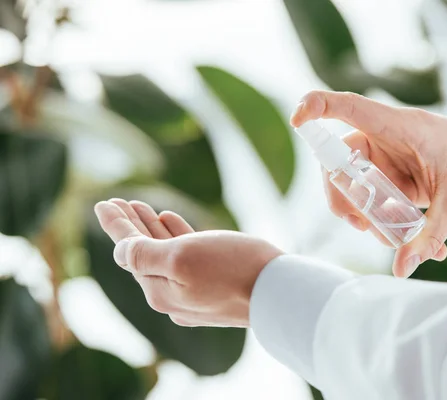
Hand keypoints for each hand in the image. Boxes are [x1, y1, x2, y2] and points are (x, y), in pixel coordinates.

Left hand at [94, 199, 282, 326]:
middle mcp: (173, 295)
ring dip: (151, 229)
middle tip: (118, 201)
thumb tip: (119, 253)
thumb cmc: (233, 269)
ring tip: (141, 206)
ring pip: (165, 254)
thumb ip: (145, 255)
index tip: (103, 202)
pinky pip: (187, 258)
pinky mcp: (215, 286)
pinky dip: (175, 238)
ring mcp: (195, 292)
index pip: (128, 252)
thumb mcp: (182, 258)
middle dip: (131, 226)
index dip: (116, 224)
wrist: (280, 292)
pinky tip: (170, 220)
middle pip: (144, 254)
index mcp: (159, 289)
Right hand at [291, 91, 446, 276]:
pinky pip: (370, 197)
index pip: (350, 107)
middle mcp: (387, 138)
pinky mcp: (391, 174)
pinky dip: (379, 220)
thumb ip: (427, 237)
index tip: (297, 120)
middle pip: (339, 158)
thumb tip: (400, 270)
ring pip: (350, 182)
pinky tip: (406, 239)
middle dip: (341, 196)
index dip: (318, 107)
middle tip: (361, 225)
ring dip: (361, 213)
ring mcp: (387, 157)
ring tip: (389, 238)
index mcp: (402, 127)